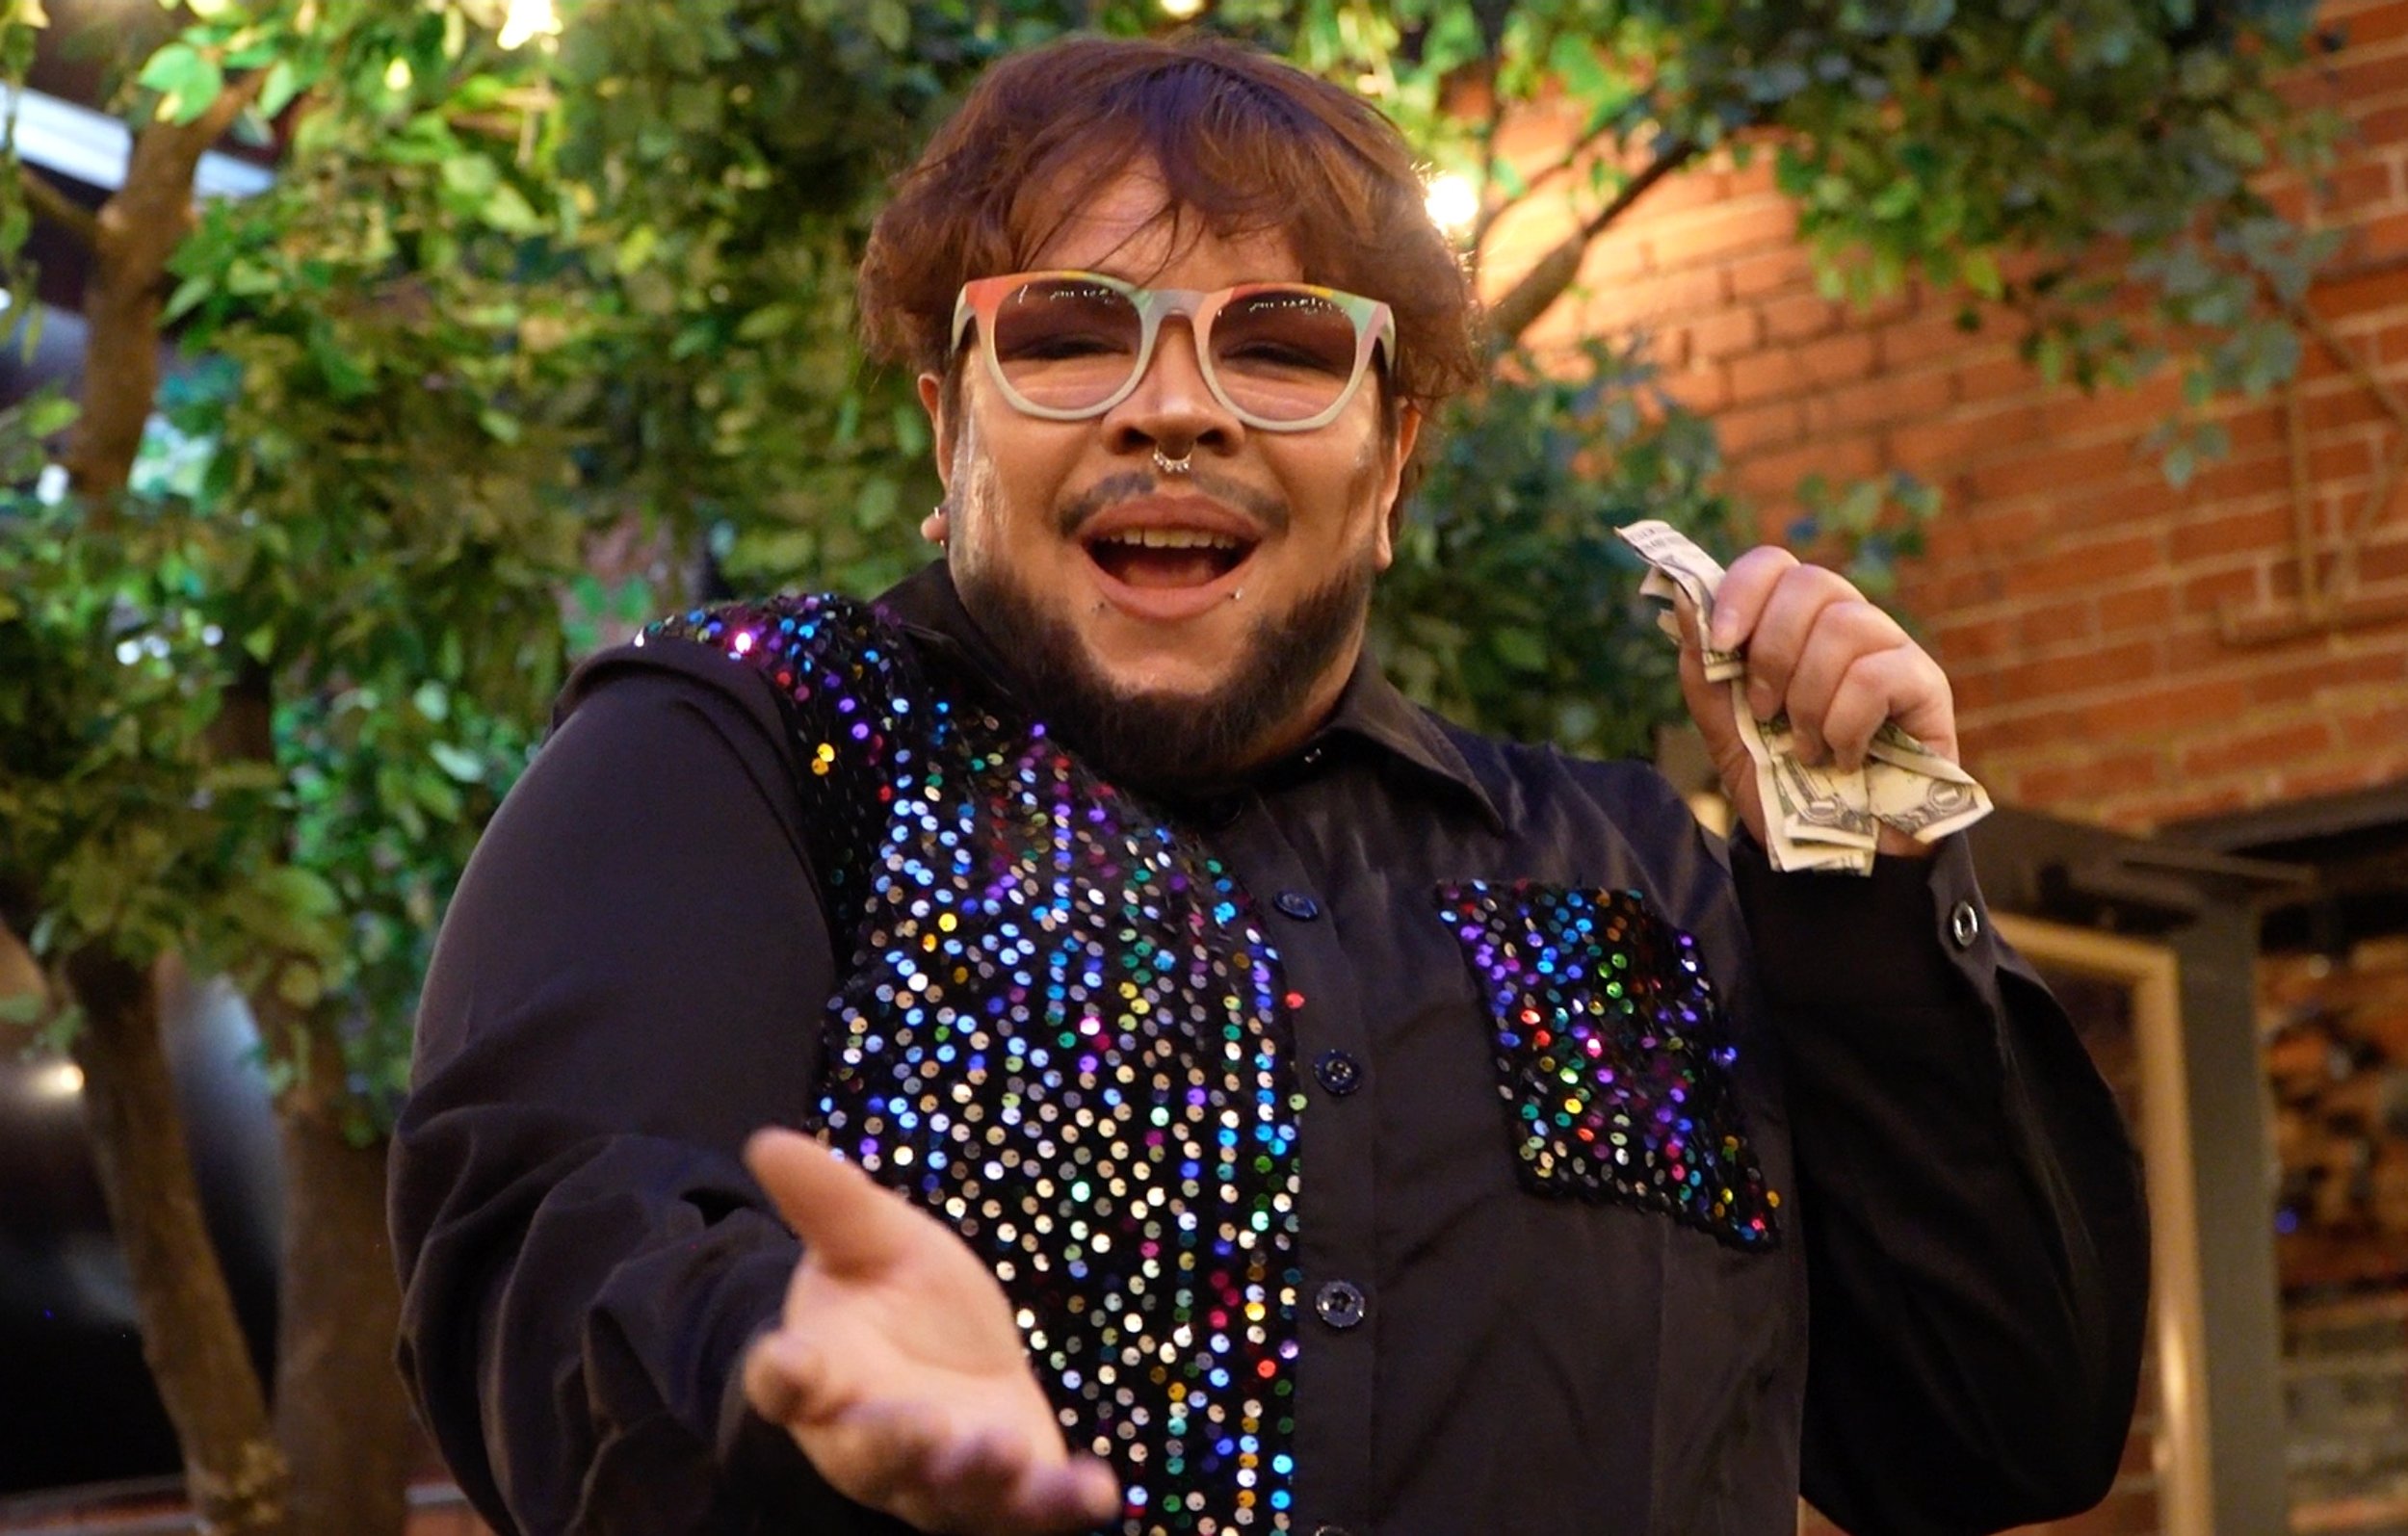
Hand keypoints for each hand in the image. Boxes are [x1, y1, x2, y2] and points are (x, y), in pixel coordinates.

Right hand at [742, 1129, 1121, 1533]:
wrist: (951, 1356)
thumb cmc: (895, 1295)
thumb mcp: (872, 1238)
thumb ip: (829, 1200)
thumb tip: (768, 1139)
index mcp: (824, 1372)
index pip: (786, 1382)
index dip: (783, 1374)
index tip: (786, 1359)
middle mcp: (870, 1440)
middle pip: (871, 1457)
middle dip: (895, 1445)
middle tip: (922, 1425)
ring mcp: (939, 1479)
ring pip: (949, 1495)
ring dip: (977, 1480)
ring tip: (1003, 1453)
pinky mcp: (1005, 1496)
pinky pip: (1029, 1513)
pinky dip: (1061, 1504)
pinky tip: (1099, 1491)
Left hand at [1674, 547, 1958, 859]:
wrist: (1831, 853)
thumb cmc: (1783, 784)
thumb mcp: (1726, 730)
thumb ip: (1705, 669)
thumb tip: (1687, 597)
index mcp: (1797, 626)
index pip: (1775, 565)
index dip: (1743, 590)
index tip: (1723, 644)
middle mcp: (1849, 626)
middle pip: (1813, 583)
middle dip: (1773, 652)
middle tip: (1764, 711)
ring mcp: (1893, 652)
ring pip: (1846, 626)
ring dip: (1808, 698)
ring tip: (1805, 746)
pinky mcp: (1927, 688)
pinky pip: (1879, 674)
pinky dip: (1846, 722)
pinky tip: (1843, 756)